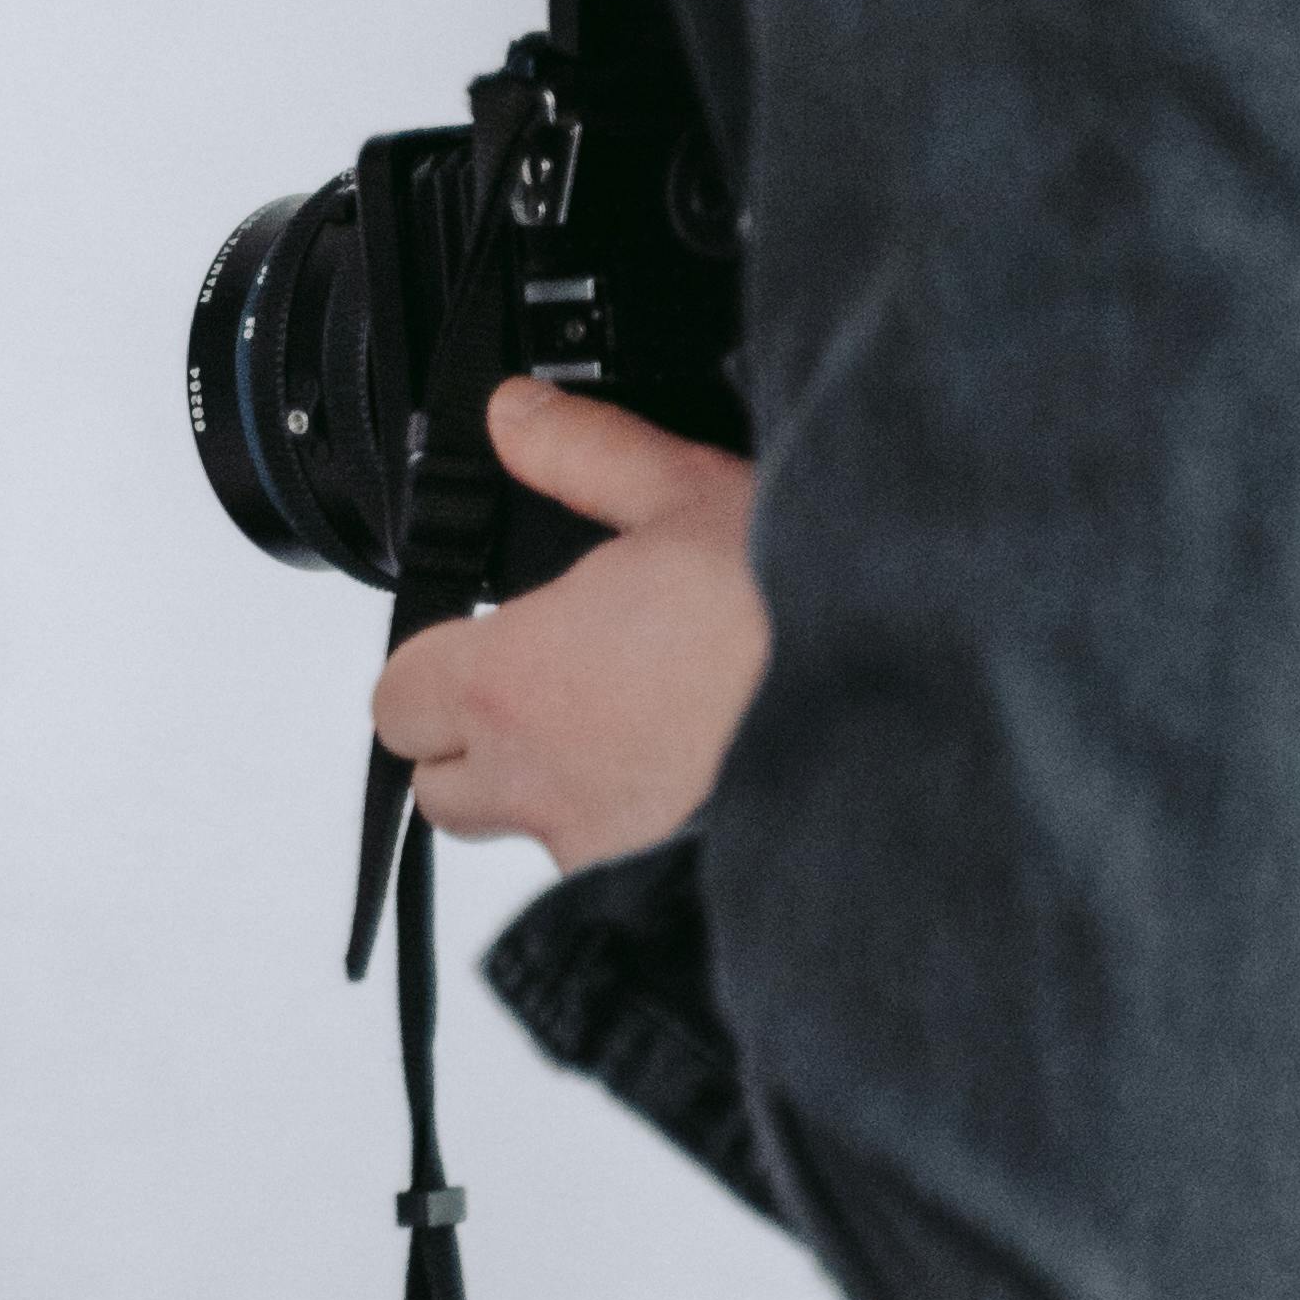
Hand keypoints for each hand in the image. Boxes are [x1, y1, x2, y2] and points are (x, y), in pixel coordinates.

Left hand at [372, 382, 768, 867]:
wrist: (901, 715)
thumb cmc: (795, 613)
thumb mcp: (688, 495)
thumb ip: (585, 454)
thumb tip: (516, 414)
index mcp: (512, 683)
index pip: (397, 698)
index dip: (433, 665)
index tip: (487, 639)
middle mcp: (536, 779)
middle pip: (438, 787)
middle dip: (470, 742)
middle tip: (546, 686)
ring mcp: (596, 844)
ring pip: (521, 833)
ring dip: (543, 791)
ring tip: (624, 728)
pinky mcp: (658, 884)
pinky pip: (600, 868)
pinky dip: (619, 830)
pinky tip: (684, 772)